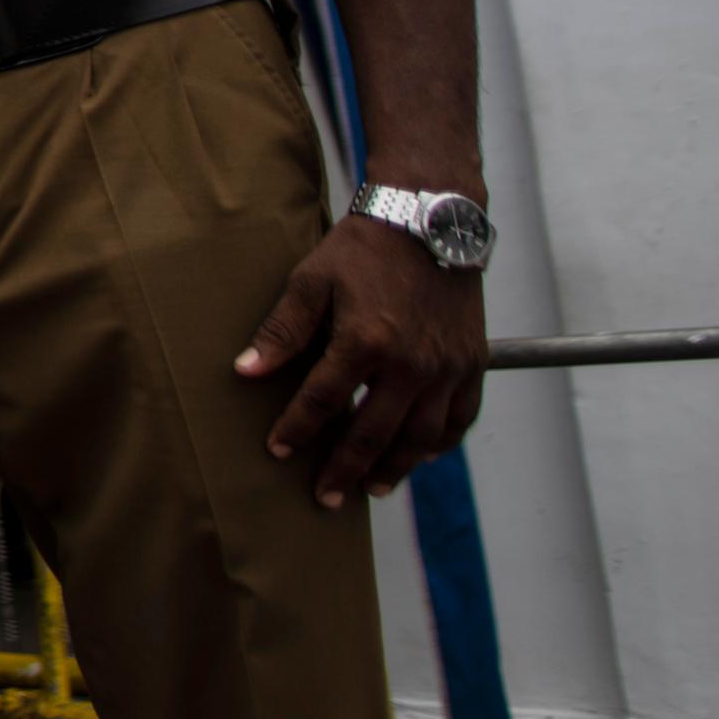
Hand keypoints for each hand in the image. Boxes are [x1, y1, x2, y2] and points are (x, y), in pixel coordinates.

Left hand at [236, 214, 486, 506]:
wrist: (430, 221)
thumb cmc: (364, 248)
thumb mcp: (312, 279)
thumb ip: (282, 330)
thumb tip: (245, 371)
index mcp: (365, 341)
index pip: (322, 401)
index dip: (297, 430)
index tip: (278, 451)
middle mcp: (410, 364)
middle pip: (373, 433)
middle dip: (344, 468)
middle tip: (325, 497)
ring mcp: (446, 368)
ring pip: (420, 437)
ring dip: (394, 468)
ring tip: (370, 488)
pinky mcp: (473, 364)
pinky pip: (459, 419)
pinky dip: (439, 444)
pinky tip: (418, 455)